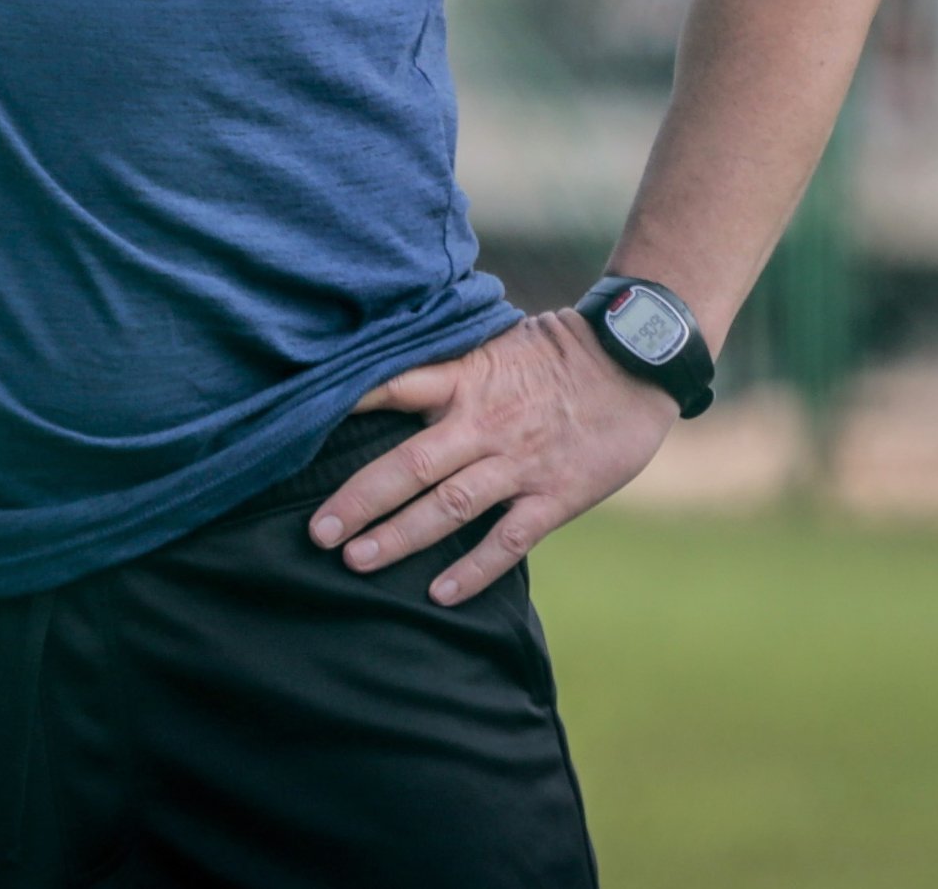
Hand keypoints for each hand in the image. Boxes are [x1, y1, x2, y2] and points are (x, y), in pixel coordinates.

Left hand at [306, 311, 677, 605]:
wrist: (635, 362)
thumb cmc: (558, 353)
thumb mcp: (496, 344)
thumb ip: (449, 366)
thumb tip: (392, 376)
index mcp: (466, 379)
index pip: (396, 387)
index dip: (349, 407)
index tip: (302, 433)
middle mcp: (484, 424)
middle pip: (409, 464)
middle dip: (360, 499)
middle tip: (317, 530)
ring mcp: (519, 463)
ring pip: (449, 506)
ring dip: (400, 536)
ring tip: (356, 561)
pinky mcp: (557, 495)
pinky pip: (509, 539)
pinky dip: (474, 568)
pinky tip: (439, 593)